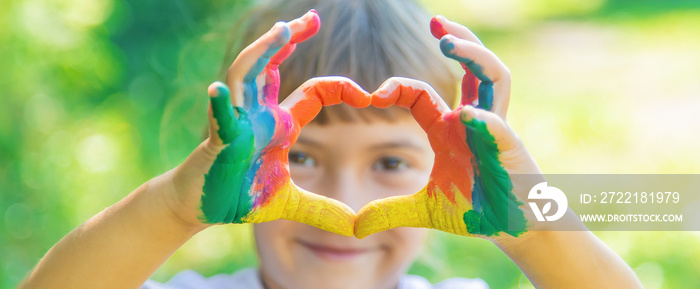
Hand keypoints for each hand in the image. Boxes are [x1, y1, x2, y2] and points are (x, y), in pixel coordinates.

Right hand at [165, 11, 369, 235]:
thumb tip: (355, 226)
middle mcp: (258, 114)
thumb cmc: (240, 195)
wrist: (202, 206)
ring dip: (261, 54)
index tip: (364, 91)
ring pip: (246, 77)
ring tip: (281, 31)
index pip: (313, 93)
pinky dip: (219, 104)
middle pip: (273, 66)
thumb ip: (322, 210)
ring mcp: (236, 123)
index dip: (337, 87)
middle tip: (312, 17)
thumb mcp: (290, 204)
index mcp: (278, 124)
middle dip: (289, 40)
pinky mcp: (218, 141)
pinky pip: (219, 119)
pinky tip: (219, 89)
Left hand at [355, 15, 541, 238]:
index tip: (374, 94)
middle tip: (435, 22)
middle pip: (471, 67)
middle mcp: (472, 120)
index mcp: (449, 129)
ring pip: (494, 77)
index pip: (422, 94)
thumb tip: (355, 226)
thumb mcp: (423, 210)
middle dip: (457, 41)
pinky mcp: (511, 149)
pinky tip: (467, 115)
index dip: (399, 87)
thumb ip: (390, 212)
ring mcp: (495, 129)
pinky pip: (499, 125)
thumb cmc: (474, 211)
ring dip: (474, 56)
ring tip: (448, 40)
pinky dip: (485, 119)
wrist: (511, 230)